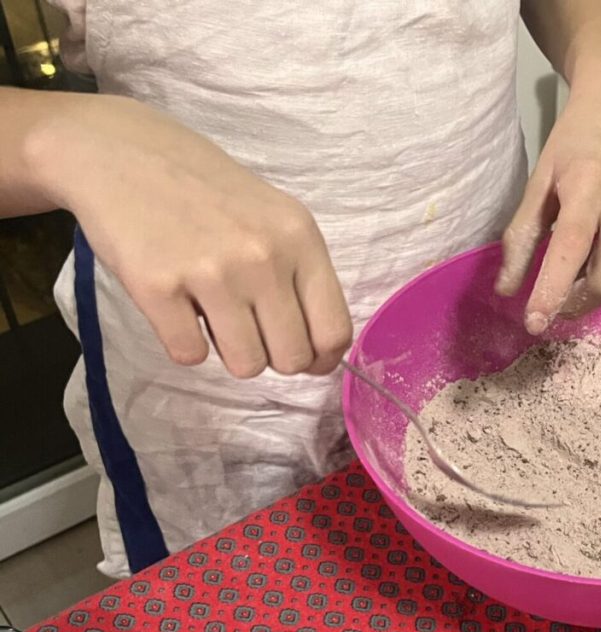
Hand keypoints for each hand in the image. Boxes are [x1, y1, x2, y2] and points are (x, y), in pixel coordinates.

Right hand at [36, 95, 351, 377]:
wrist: (120, 152)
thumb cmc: (206, 190)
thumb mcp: (275, 217)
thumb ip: (300, 275)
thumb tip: (318, 351)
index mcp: (300, 238)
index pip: (334, 330)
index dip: (321, 358)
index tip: (306, 358)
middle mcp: (263, 257)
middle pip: (292, 358)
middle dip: (273, 356)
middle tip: (249, 330)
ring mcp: (211, 272)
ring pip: (246, 365)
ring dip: (229, 352)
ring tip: (213, 315)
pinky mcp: (157, 287)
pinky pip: (189, 355)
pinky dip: (184, 343)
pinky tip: (177, 307)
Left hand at [497, 63, 600, 334]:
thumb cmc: (574, 139)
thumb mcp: (539, 179)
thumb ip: (522, 235)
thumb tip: (507, 290)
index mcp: (589, 186)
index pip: (571, 251)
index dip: (552, 293)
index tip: (534, 324)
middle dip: (579, 303)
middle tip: (557, 297)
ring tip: (580, 275)